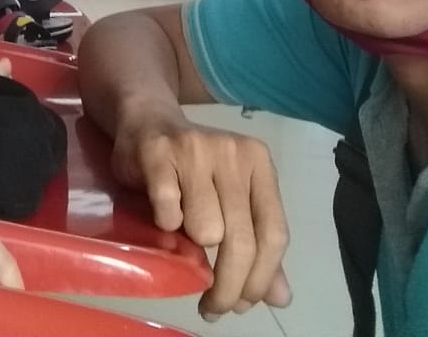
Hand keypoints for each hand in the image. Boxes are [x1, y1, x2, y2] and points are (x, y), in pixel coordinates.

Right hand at [113, 106, 289, 320]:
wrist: (146, 120)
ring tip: (182, 237)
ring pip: (205, 230)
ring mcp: (195, 147)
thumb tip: (281, 298)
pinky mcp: (158, 152)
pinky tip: (162, 217)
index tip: (242, 305)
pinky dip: (165, 227)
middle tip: (212, 307)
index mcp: (259, 162)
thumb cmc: (194, 169)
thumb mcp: (232, 200)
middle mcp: (233, 151)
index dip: (260, 279)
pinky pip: (168, 212)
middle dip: (226, 286)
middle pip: (241, 240)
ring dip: (191, 247)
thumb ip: (256, 245)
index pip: (273, 234)